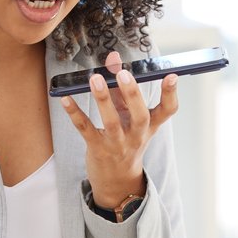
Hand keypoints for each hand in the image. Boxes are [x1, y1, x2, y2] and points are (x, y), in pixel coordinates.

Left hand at [60, 50, 178, 207]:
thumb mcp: (128, 116)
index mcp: (149, 126)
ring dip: (103, 100)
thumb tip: (112, 58)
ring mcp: (118, 144)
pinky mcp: (98, 149)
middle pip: (140, 116)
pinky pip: (86, 130)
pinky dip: (75, 114)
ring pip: (112, 123)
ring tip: (95, 79)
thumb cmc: (124, 139)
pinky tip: (66, 99)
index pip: (168, 111)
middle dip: (132, 94)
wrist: (116, 179)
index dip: (171, 93)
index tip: (171, 75)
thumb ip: (120, 87)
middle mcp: (137, 136)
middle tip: (124, 74)